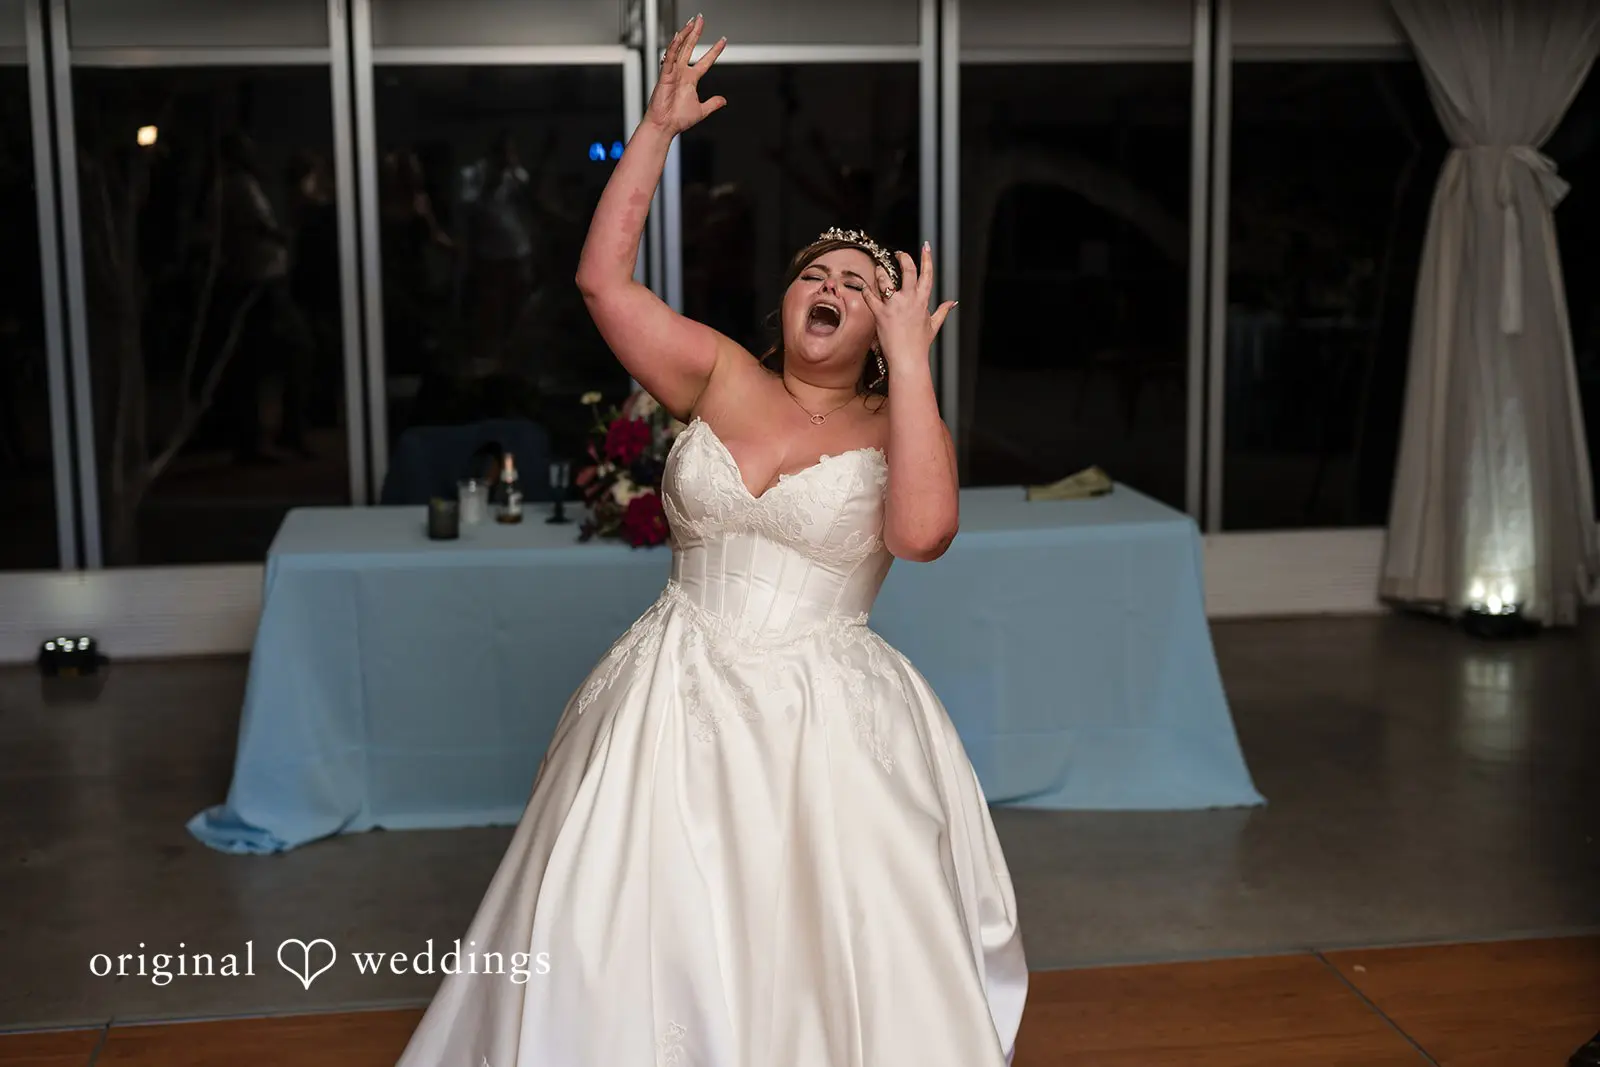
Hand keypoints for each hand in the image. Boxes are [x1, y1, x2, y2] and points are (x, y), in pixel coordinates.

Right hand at [646, 15, 726, 135]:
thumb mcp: (702, 110)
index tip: (723, 41)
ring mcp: (673, 72)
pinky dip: (674, 47)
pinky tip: (679, 36)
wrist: (665, 126)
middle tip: (701, 19)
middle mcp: (682, 73)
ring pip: (680, 48)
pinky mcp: (665, 75)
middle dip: (696, 33)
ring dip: (686, 34)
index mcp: (690, 80)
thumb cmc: (678, 119)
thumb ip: (712, 104)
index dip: (714, 51)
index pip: (705, 61)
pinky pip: (669, 58)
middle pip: (690, 47)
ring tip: (692, 22)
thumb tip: (723, 101)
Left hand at [861, 243, 955, 363]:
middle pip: (908, 270)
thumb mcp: (934, 325)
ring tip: (879, 270)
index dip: (927, 258)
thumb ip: (943, 311)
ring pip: (885, 279)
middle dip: (903, 257)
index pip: (927, 274)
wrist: (908, 359)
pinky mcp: (880, 314)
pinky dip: (866, 289)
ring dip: (880, 272)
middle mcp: (909, 299)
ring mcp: (894, 306)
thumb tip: (952, 303)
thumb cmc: (920, 345)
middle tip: (897, 253)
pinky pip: (870, 295)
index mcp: (923, 301)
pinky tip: (864, 286)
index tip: (926, 246)